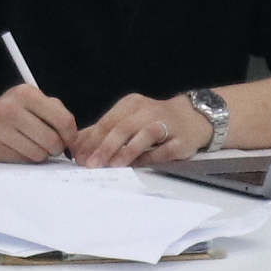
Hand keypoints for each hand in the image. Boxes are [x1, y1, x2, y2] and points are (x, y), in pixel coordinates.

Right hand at [0, 83, 77, 162]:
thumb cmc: (14, 111)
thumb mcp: (34, 100)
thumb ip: (57, 112)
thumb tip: (71, 137)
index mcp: (25, 93)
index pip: (64, 120)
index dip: (70, 134)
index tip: (67, 137)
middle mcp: (10, 109)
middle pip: (52, 140)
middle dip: (56, 147)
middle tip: (52, 145)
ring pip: (39, 154)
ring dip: (42, 154)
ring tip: (35, 145)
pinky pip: (23, 161)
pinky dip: (26, 158)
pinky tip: (20, 148)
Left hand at [72, 94, 205, 168]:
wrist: (193, 118)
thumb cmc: (154, 121)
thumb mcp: (128, 119)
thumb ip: (102, 132)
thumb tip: (77, 147)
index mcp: (131, 104)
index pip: (107, 121)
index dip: (91, 139)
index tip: (79, 157)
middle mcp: (148, 111)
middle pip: (123, 127)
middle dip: (104, 147)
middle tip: (91, 164)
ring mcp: (166, 124)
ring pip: (144, 135)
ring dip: (126, 150)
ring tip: (112, 165)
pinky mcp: (181, 141)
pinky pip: (163, 150)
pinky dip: (149, 157)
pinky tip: (136, 166)